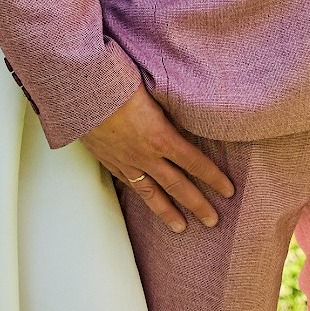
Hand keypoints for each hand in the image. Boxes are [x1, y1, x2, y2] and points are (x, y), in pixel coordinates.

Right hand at [85, 86, 234, 233]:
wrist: (81, 91)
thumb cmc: (119, 82)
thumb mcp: (155, 92)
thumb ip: (171, 111)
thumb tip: (187, 117)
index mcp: (162, 136)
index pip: (195, 162)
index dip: (213, 178)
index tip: (228, 191)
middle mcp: (146, 155)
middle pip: (177, 185)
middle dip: (197, 204)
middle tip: (212, 221)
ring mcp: (125, 160)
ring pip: (151, 192)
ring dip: (168, 211)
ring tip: (180, 228)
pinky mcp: (108, 159)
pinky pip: (128, 182)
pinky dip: (139, 194)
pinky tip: (146, 200)